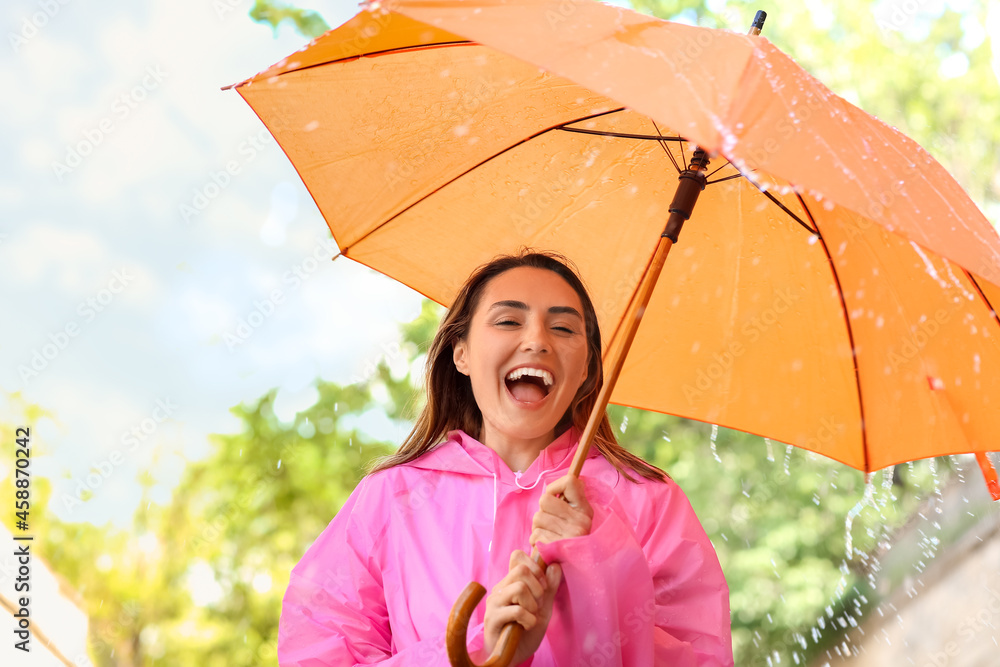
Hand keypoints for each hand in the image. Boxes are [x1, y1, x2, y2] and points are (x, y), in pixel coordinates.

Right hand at [482, 550, 561, 664]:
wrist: (513, 656)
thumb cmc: (525, 630)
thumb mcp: (543, 607)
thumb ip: (549, 588)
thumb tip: (554, 565)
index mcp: (510, 582)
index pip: (517, 556)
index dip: (535, 566)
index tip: (543, 585)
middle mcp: (500, 588)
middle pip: (521, 569)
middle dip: (537, 587)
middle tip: (538, 603)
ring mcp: (494, 602)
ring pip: (519, 587)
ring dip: (533, 604)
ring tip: (531, 616)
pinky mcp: (492, 618)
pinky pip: (517, 610)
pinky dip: (529, 619)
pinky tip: (527, 626)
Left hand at [530, 474, 593, 548]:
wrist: (578, 571)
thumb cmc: (571, 540)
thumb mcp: (577, 518)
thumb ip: (568, 500)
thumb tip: (558, 484)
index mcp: (585, 509)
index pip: (570, 481)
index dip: (555, 488)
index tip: (556, 499)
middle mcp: (581, 520)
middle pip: (544, 500)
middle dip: (542, 513)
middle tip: (550, 525)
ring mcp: (571, 535)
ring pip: (537, 518)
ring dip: (537, 529)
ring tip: (549, 537)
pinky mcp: (559, 548)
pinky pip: (536, 535)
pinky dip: (536, 541)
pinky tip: (546, 547)